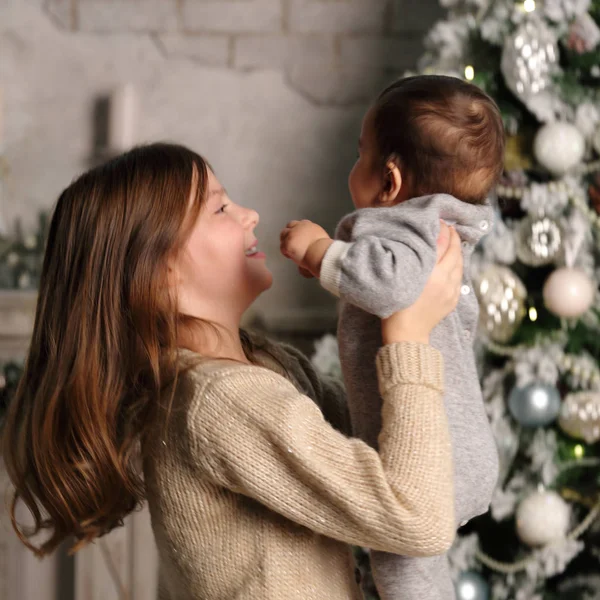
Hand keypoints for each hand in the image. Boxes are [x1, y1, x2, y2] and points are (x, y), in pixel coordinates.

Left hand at [280, 220, 330, 268]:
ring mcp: (292, 234)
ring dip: (286, 243)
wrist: (321, 253)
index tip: (298, 239)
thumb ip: (313, 238)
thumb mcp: (321, 239)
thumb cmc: (324, 250)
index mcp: (309, 225)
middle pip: (289, 226)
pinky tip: (292, 257)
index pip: (298, 224)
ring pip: (283, 235)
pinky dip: (286, 253)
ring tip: (292, 252)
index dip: (296, 231)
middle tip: (292, 245)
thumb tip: (311, 245)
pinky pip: (282, 247)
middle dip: (289, 234)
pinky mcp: (288, 243)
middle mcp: (299, 226)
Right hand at [382, 222, 462, 344]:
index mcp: (433, 273)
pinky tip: (452, 262)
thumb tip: (427, 237)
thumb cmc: (396, 306)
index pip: (443, 244)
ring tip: (452, 242)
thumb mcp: (403, 277)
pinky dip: (457, 265)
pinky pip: (459, 277)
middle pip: (455, 252)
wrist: (406, 334)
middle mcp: (446, 280)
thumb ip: (417, 256)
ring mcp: (451, 291)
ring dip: (457, 251)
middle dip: (453, 238)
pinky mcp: (452, 300)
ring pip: (460, 264)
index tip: (440, 221)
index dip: (443, 230)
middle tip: (448, 227)